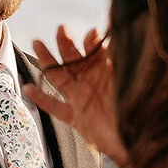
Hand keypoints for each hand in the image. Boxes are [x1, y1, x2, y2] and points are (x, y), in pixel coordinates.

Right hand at [22, 25, 128, 167]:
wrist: (138, 138)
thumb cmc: (139, 107)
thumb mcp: (130, 78)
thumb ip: (121, 58)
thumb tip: (117, 35)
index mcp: (105, 72)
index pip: (94, 52)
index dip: (91, 42)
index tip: (92, 33)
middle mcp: (91, 83)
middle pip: (73, 60)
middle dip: (66, 43)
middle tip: (61, 29)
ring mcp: (81, 99)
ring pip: (60, 77)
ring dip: (48, 60)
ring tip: (37, 43)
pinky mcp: (76, 117)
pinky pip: (55, 106)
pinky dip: (42, 99)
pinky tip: (29, 88)